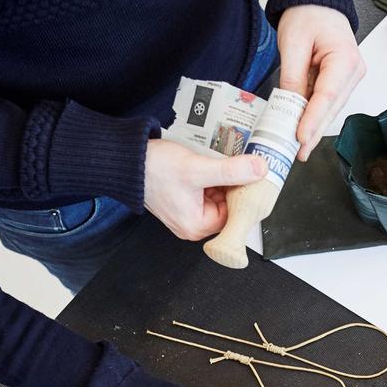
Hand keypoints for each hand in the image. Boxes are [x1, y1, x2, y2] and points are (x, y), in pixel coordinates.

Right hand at [144, 140, 266, 240]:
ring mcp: (187, 213)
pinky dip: (211, 179)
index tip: (252, 177)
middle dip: (233, 186)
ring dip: (223, 181)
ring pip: (218, 197)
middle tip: (237, 166)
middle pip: (228, 207)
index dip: (244, 195)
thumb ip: (231, 171)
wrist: (127, 159)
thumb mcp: (198, 169)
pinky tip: (209, 166)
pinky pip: (206, 192)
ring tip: (219, 164)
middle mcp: (192, 225)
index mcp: (197, 227)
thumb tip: (259, 170)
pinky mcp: (183, 201)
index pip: (236, 216)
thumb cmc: (154, 169)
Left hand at [276, 5, 364, 161]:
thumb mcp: (293, 43)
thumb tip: (289, 106)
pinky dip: (314, 114)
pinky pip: (327, 102)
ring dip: (314, 125)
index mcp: (345, 58)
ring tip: (297, 145)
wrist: (317, 1)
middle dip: (313, 131)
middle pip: (331, 107)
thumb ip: (292, 76)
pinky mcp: (342, 81)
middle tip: (297, 152)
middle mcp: (353, 71)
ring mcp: (350, 77)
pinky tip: (303, 128)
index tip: (300, 138)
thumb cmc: (309, 13)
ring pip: (330, 108)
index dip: (313, 120)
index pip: (327, 96)